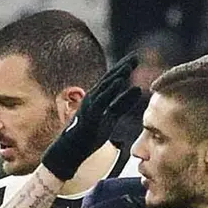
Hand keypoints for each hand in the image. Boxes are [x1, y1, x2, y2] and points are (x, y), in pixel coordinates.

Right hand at [41, 53, 141, 179]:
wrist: (70, 151)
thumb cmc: (88, 136)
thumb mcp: (111, 117)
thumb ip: (123, 104)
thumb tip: (137, 90)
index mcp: (98, 99)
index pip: (112, 81)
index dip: (123, 69)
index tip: (134, 59)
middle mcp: (92, 99)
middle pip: (109, 80)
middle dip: (122, 67)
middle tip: (135, 55)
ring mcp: (90, 106)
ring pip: (105, 87)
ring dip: (117, 75)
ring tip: (129, 65)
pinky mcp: (90, 115)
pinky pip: (102, 100)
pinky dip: (110, 90)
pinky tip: (119, 81)